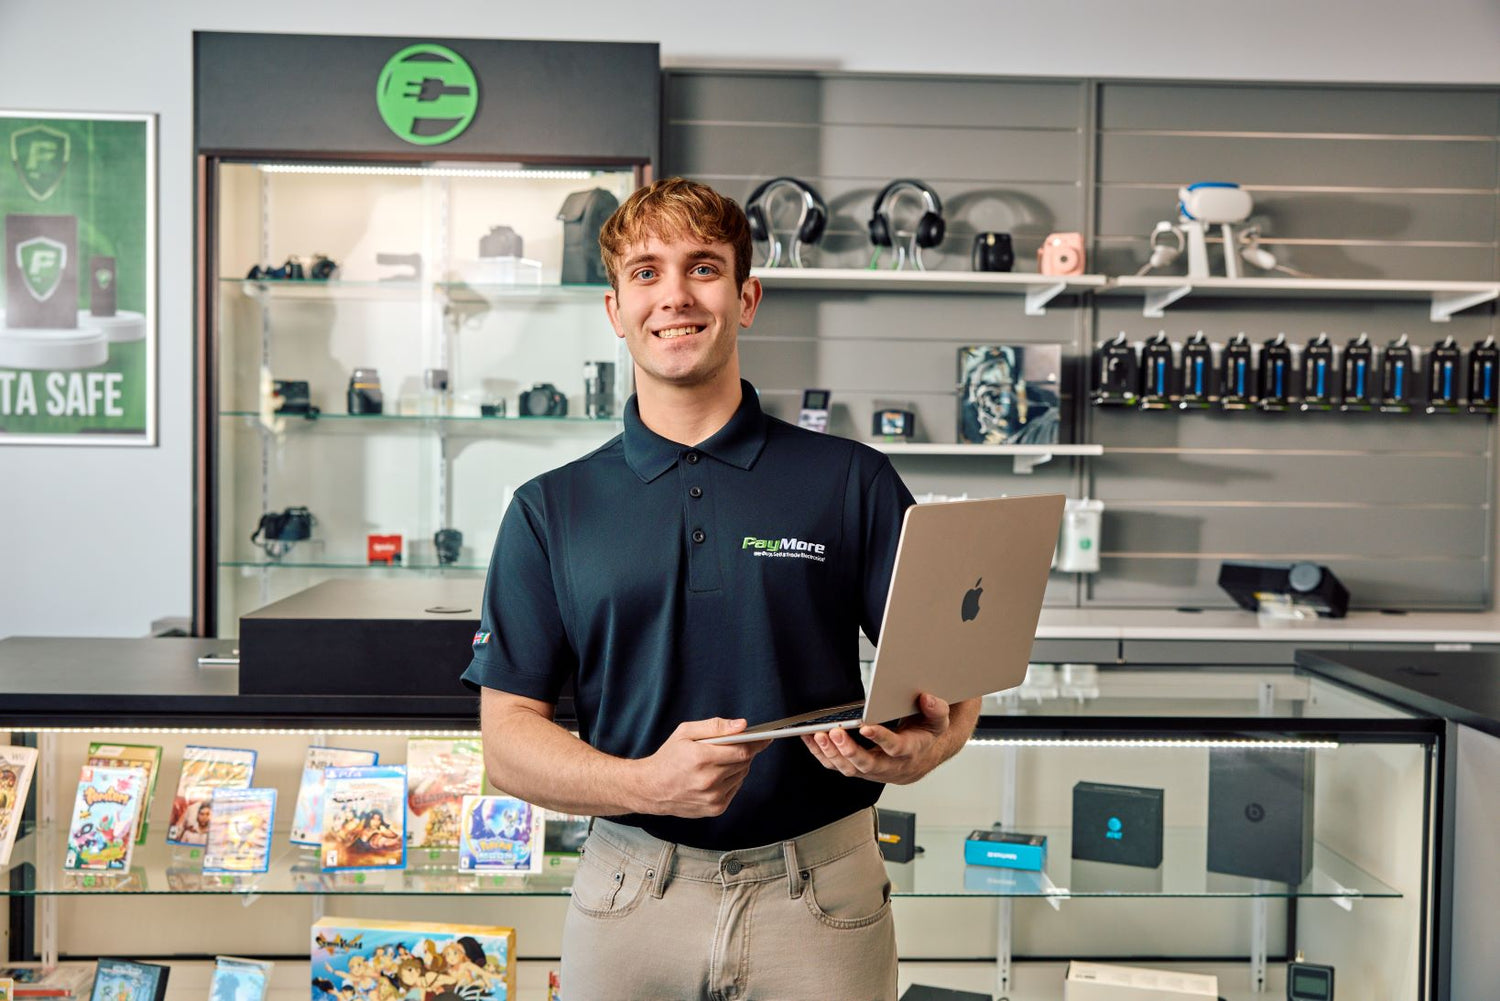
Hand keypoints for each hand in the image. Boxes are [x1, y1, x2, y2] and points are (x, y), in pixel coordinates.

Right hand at [637, 718, 771, 817]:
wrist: (651, 788)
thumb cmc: (668, 757)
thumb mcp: (686, 732)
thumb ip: (715, 726)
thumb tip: (742, 725)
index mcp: (701, 758)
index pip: (741, 750)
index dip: (756, 742)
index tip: (766, 736)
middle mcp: (709, 780)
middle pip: (744, 762)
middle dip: (745, 751)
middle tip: (740, 744)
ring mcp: (713, 797)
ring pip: (742, 775)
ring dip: (738, 766)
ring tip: (721, 760)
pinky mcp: (715, 808)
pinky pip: (735, 788)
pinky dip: (732, 779)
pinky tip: (718, 774)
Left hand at [801, 693, 958, 784]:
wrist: (921, 758)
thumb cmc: (925, 735)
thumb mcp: (938, 720)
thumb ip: (936, 709)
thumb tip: (927, 698)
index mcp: (910, 751)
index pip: (895, 748)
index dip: (881, 739)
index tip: (866, 727)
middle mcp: (890, 765)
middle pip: (867, 764)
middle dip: (849, 750)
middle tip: (834, 733)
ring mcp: (872, 770)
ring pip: (849, 769)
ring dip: (832, 753)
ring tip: (818, 735)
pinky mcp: (859, 769)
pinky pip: (837, 766)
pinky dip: (822, 754)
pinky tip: (810, 739)